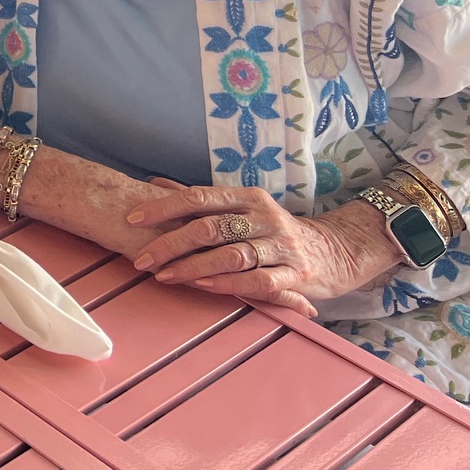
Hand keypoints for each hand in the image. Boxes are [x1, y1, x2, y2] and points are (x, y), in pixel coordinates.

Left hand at [127, 183, 402, 316]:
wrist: (337, 252)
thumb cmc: (275, 230)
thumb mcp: (242, 207)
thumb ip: (201, 198)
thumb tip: (153, 182)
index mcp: (248, 197)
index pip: (200, 196)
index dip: (164, 207)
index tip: (133, 218)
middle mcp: (265, 217)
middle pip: (211, 227)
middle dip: (171, 244)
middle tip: (142, 259)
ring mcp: (282, 247)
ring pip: (231, 255)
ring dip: (193, 267)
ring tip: (164, 276)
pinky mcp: (297, 276)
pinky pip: (258, 282)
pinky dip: (229, 284)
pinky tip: (204, 287)